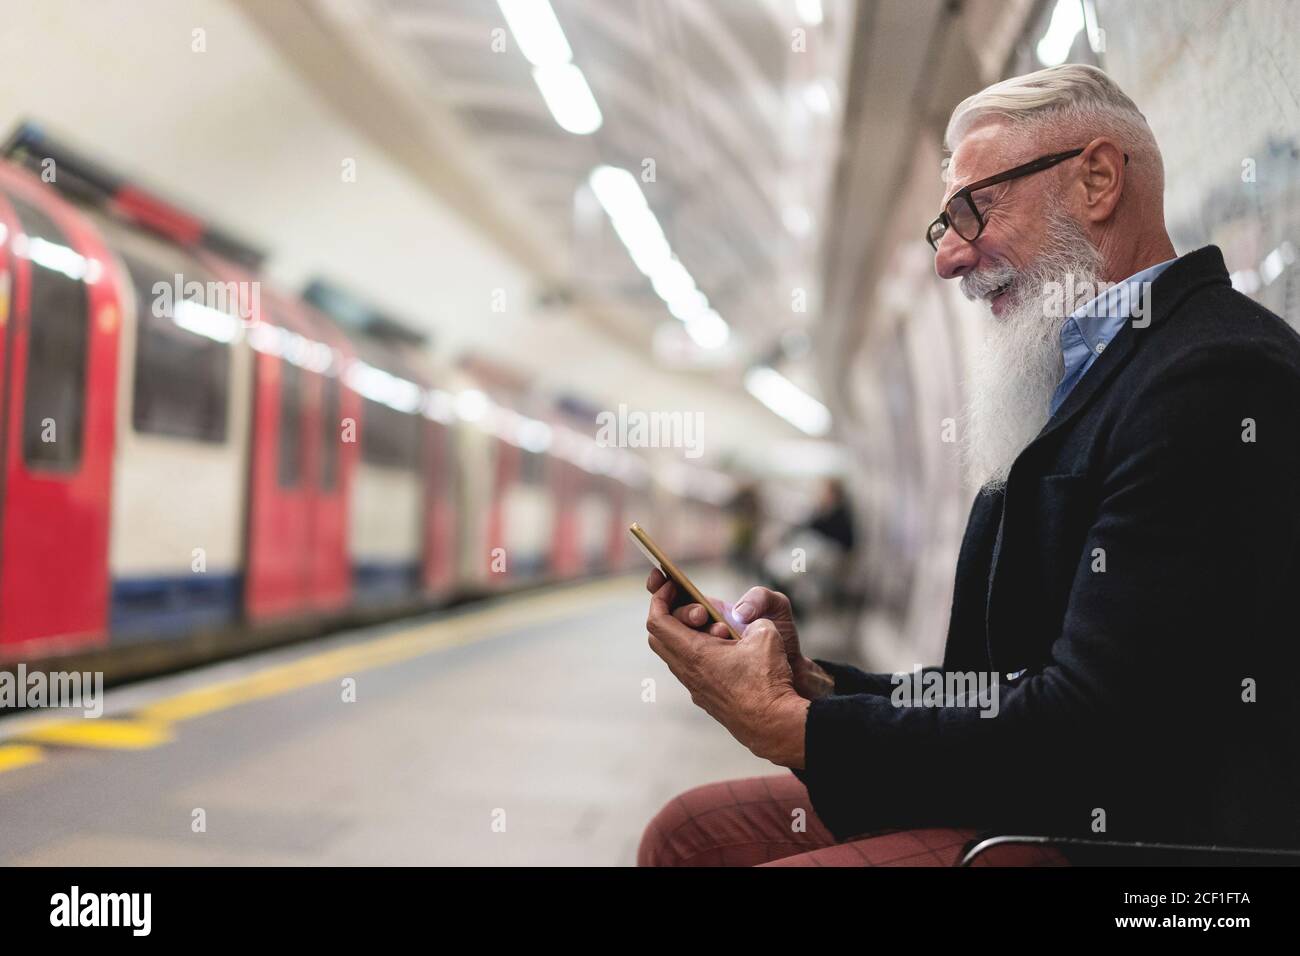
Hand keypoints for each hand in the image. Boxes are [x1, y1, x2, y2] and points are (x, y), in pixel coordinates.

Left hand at [645, 577, 808, 767]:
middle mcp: (688, 672)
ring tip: (716, 627)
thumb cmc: (768, 681)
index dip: (660, 598)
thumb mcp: (765, 634)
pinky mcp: (706, 698)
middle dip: (671, 614)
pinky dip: (697, 651)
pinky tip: (724, 648)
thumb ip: (752, 616)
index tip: (671, 585)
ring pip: (674, 654)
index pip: (658, 621)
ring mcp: (695, 688)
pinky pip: (690, 669)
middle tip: (695, 606)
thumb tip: (747, 619)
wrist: (774, 726)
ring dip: (687, 634)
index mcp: (694, 653)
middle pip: (658, 637)